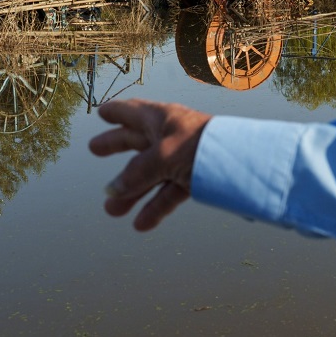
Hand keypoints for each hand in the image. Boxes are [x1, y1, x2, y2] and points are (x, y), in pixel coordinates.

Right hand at [89, 98, 211, 230]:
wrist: (240, 162)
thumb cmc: (200, 146)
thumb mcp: (162, 156)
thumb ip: (136, 173)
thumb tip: (112, 191)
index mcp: (161, 119)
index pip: (133, 111)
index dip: (116, 112)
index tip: (101, 113)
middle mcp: (169, 135)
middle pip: (137, 140)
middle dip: (115, 146)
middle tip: (94, 149)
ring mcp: (181, 157)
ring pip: (150, 174)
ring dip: (131, 192)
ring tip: (111, 211)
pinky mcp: (193, 179)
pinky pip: (168, 193)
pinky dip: (155, 208)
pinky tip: (140, 225)